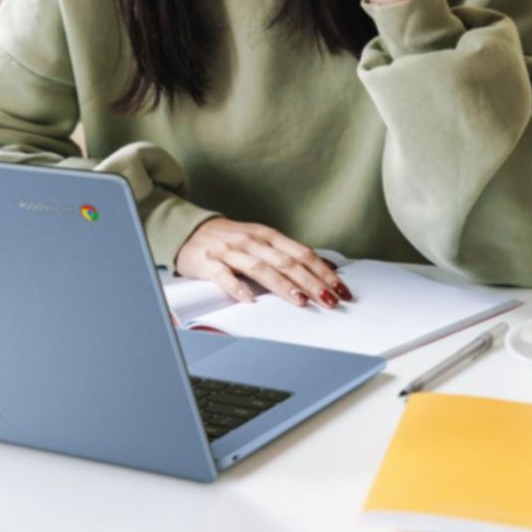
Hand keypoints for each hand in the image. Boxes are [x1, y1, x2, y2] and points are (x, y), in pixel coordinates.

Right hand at [175, 217, 352, 308]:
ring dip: (282, 285)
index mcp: (268, 235)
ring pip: (260, 268)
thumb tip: (325, 267)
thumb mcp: (262, 240)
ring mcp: (230, 251)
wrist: (190, 231)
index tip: (340, 289)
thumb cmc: (231, 239)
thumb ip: (289, 253)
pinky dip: (237, 288)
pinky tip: (250, 300)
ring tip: (300, 300)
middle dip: (311, 282)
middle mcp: (251, 241)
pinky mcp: (208, 263)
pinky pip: (224, 276)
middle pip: (286, 262)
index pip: (301, 253)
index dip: (323, 271)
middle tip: (330, 300)